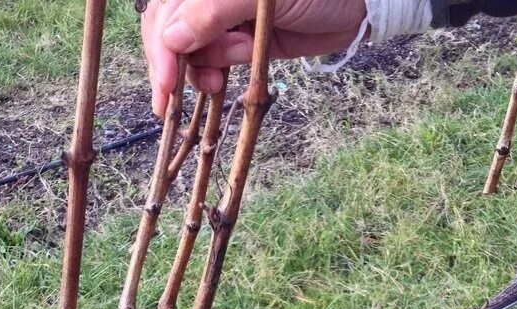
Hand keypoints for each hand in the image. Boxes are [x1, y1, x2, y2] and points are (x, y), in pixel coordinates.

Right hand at [141, 0, 369, 115]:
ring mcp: (220, 18)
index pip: (166, 12)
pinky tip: (223, 78)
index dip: (161, 49)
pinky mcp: (236, 40)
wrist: (354, 6)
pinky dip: (212, 73)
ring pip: (187, 51)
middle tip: (192, 92)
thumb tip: (172, 39)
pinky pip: (209, 61)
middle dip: (176, 64)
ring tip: (227, 71)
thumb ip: (214, 13)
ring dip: (201, 68)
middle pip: (167, 32)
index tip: (166, 84)